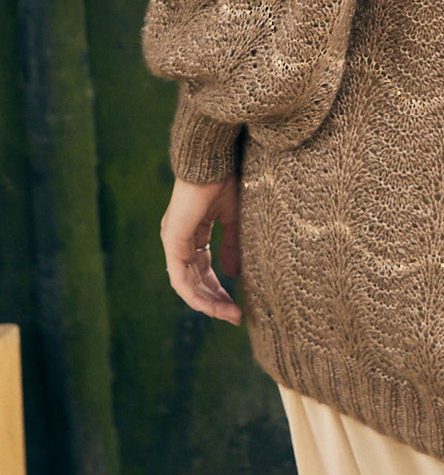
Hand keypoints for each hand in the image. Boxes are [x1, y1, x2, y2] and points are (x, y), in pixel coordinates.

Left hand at [160, 173, 242, 324]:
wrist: (212, 158)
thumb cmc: (224, 178)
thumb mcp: (234, 216)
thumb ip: (233, 244)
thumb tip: (234, 273)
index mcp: (193, 231)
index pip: (204, 268)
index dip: (220, 288)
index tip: (239, 305)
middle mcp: (179, 239)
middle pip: (195, 280)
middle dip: (215, 300)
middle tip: (236, 316)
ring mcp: (174, 241)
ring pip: (187, 284)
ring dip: (208, 302)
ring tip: (230, 315)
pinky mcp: (173, 240)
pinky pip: (180, 278)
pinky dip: (195, 294)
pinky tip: (213, 305)